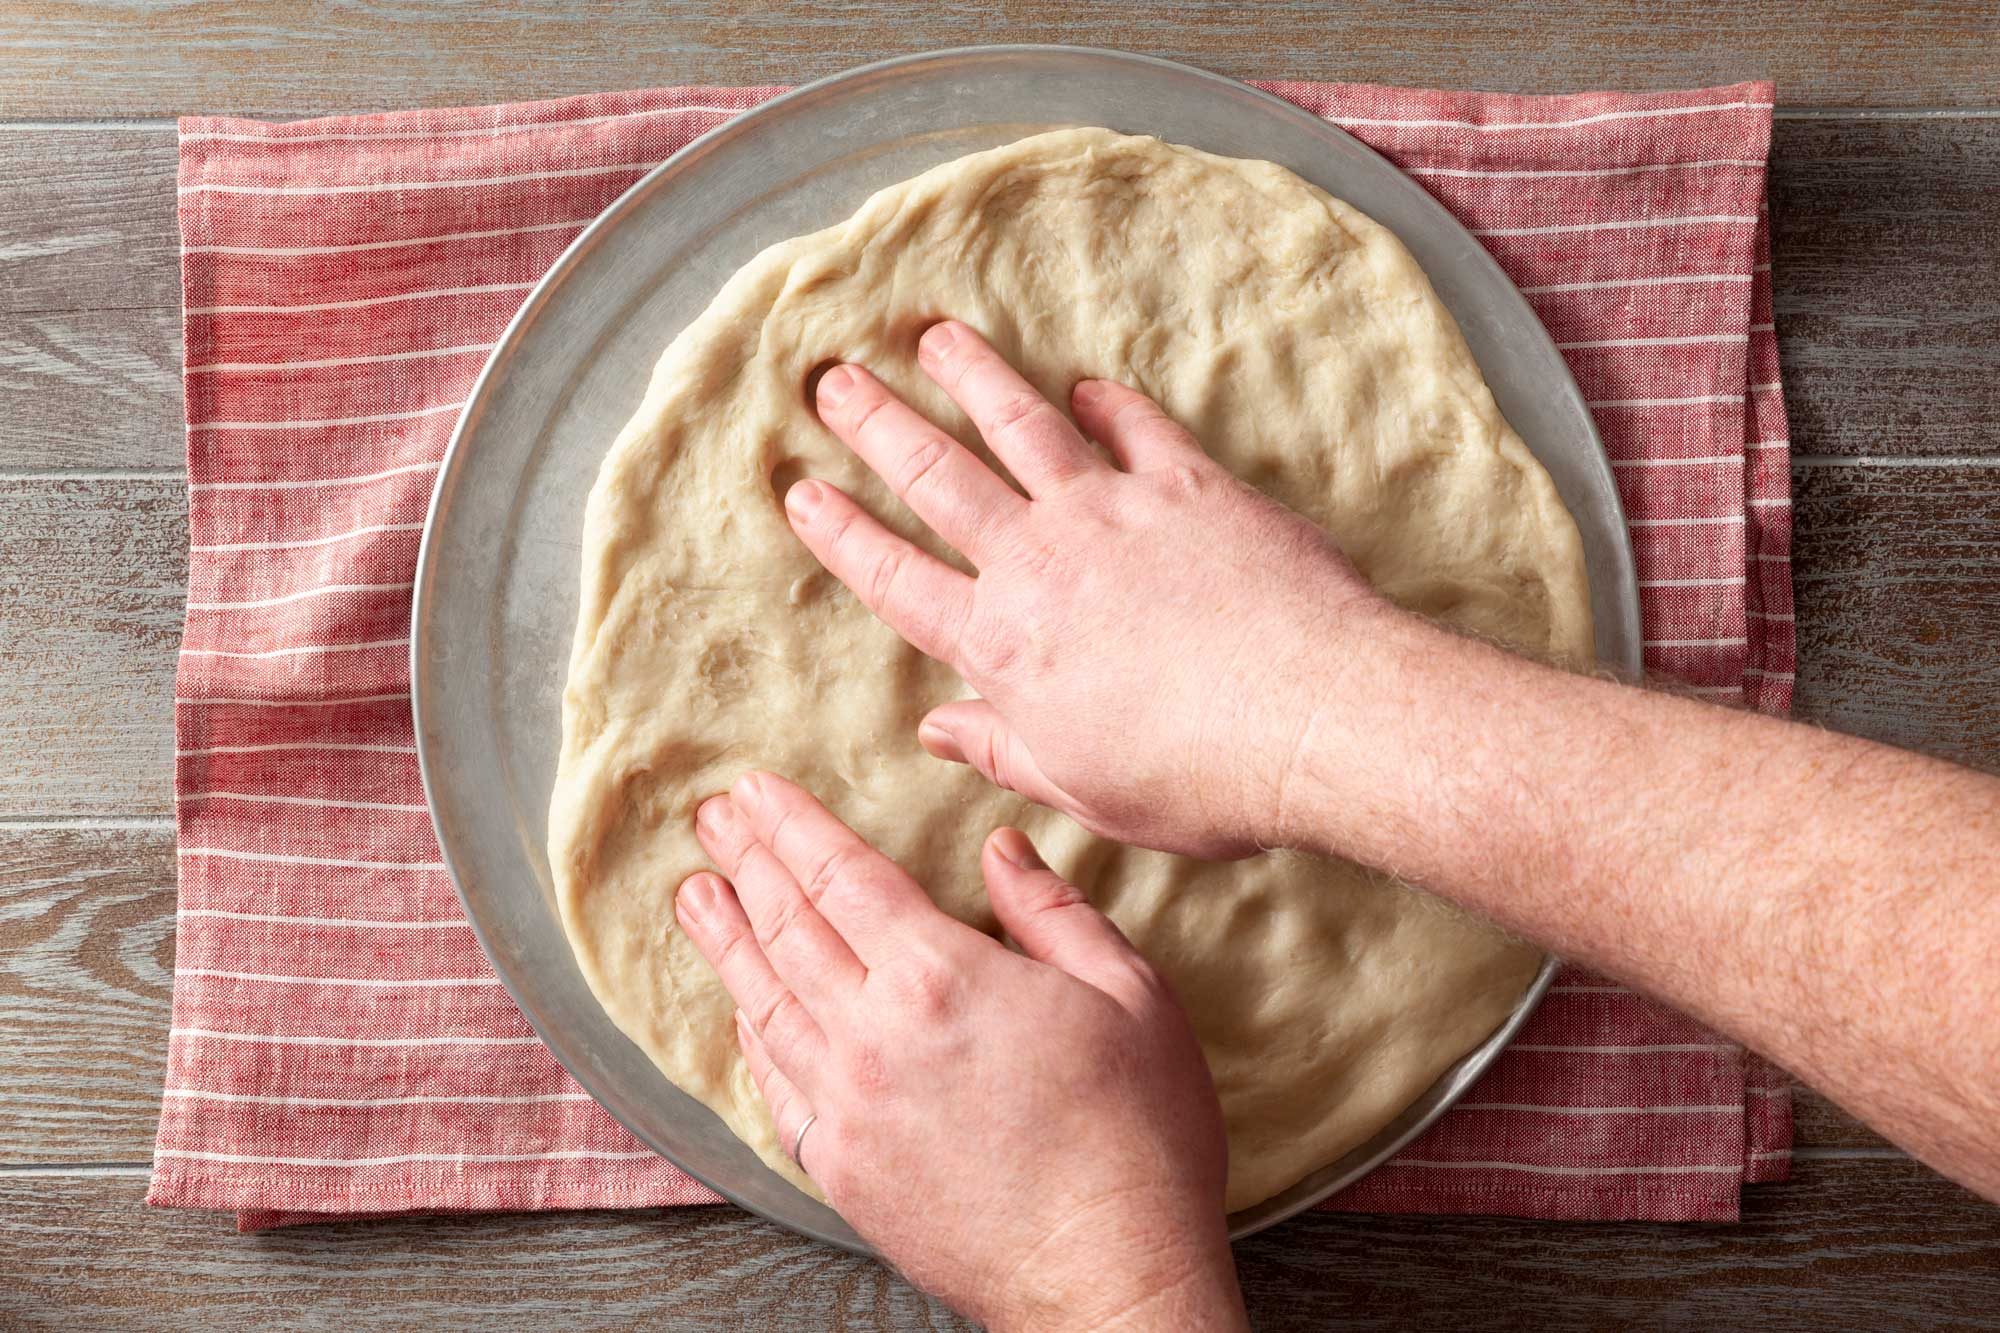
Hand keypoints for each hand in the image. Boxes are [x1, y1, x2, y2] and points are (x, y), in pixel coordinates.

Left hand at [673, 771, 1245, 1331]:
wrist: (1109, 1276)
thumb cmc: (1138, 1136)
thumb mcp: (1129, 995)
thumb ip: (1052, 913)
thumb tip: (1000, 851)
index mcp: (942, 978)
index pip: (841, 877)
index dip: (791, 826)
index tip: (751, 790)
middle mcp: (874, 1035)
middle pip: (789, 928)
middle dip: (746, 864)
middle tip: (711, 822)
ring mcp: (847, 1107)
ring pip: (766, 1003)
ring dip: (726, 942)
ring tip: (695, 897)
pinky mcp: (842, 1170)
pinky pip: (776, 1085)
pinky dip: (750, 1034)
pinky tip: (741, 1010)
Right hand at [786, 320, 1385, 858]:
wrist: (1311, 718)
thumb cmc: (1197, 777)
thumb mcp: (1080, 788)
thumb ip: (1001, 749)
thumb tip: (938, 731)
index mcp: (1004, 645)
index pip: (898, 578)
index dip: (844, 533)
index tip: (800, 490)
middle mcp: (1042, 562)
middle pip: (940, 478)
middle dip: (879, 425)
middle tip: (834, 378)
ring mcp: (1114, 512)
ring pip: (1024, 427)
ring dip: (974, 378)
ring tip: (935, 336)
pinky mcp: (1190, 486)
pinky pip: (1137, 428)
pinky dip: (1108, 402)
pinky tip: (1086, 383)